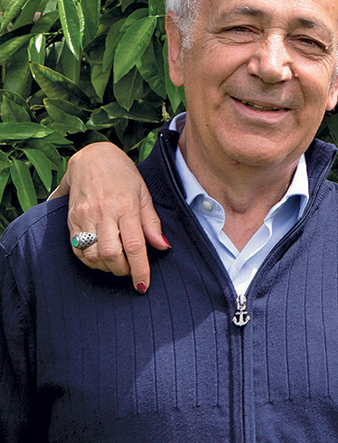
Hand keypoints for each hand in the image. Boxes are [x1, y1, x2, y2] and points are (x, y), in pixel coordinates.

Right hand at [59, 142, 168, 292]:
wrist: (91, 158)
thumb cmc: (124, 176)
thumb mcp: (144, 194)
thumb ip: (151, 222)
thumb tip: (163, 246)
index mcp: (126, 206)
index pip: (135, 245)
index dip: (139, 269)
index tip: (143, 285)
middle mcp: (103, 212)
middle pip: (111, 254)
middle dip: (122, 270)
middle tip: (131, 271)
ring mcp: (84, 216)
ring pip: (92, 254)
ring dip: (106, 267)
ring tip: (117, 264)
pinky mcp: (70, 219)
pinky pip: (77, 248)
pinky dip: (89, 260)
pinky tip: (100, 259)